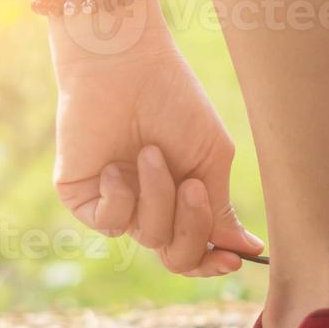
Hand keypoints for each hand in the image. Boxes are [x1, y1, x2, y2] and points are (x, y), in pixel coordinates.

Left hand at [51, 9, 263, 275]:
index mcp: (180, 198)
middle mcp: (148, 206)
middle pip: (176, 256)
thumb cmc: (174, 101)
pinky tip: (115, 166)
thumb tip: (246, 251)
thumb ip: (220, 208)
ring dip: (157, 196)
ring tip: (149, 152)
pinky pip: (109, 224)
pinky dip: (120, 197)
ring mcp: (115, 203)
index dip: (213, 261)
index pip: (195, 249)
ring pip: (148, 236)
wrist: (124, 66)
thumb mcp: (211, 157)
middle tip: (192, 186)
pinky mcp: (82, 198)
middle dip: (191, 227)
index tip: (233, 259)